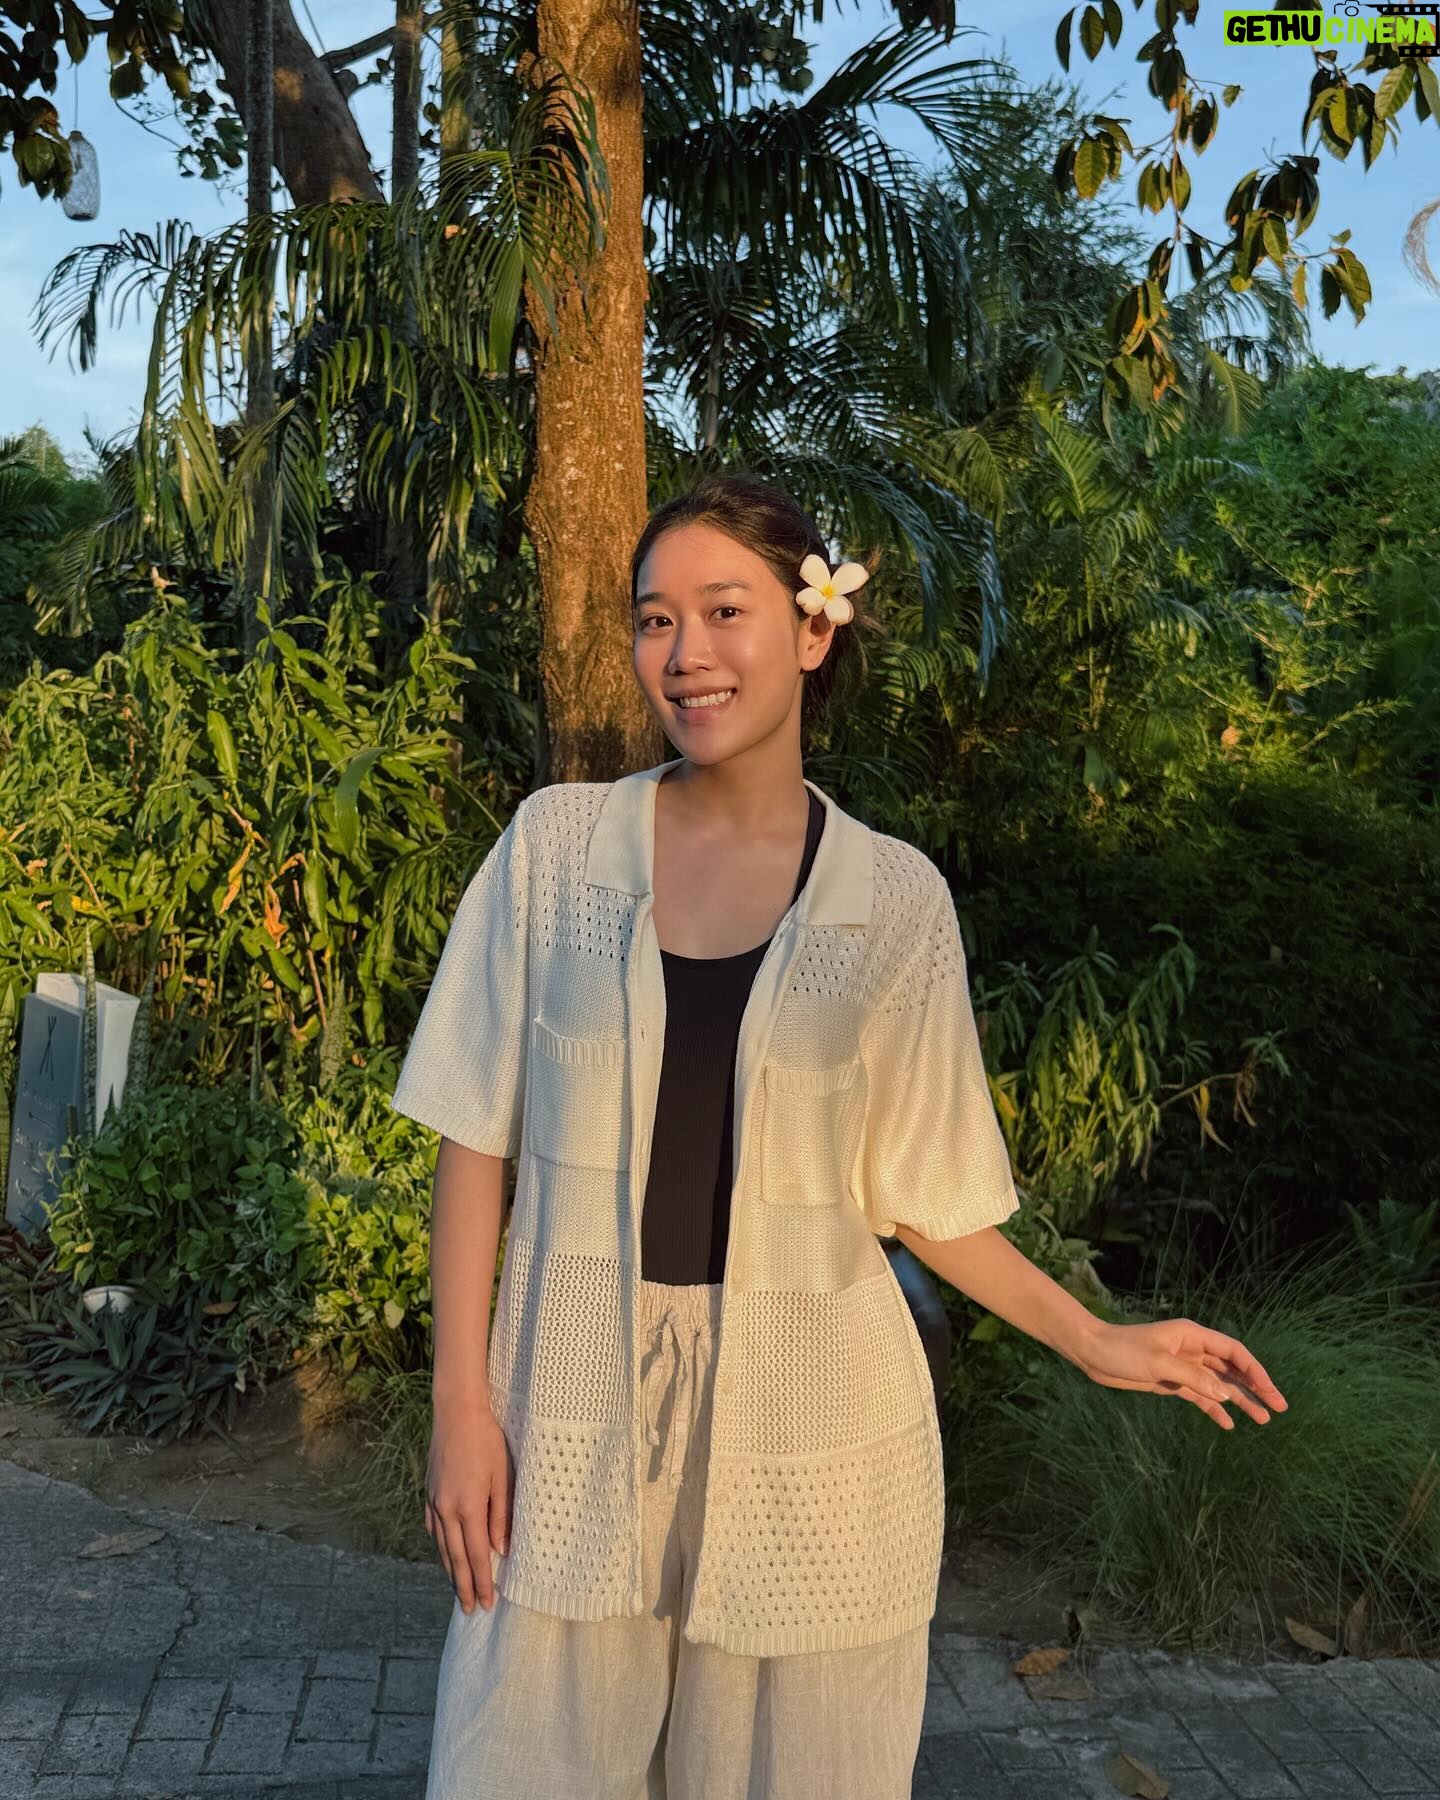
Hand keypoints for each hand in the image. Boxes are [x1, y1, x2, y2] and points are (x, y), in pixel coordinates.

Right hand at [425, 1403, 512, 1612]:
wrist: (456, 1412)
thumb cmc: (486, 1440)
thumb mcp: (503, 1476)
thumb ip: (501, 1514)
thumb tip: (501, 1548)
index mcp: (468, 1507)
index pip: (477, 1555)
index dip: (482, 1581)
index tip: (487, 1602)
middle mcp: (446, 1510)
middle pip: (455, 1558)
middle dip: (464, 1586)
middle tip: (471, 1609)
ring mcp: (434, 1501)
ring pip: (442, 1546)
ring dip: (450, 1570)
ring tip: (458, 1589)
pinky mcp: (429, 1492)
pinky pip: (433, 1528)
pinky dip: (440, 1545)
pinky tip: (445, 1551)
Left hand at [1079, 1317, 1288, 1430]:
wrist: (1092, 1353)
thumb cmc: (1123, 1350)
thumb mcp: (1159, 1363)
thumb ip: (1194, 1379)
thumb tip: (1228, 1394)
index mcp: (1193, 1335)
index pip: (1234, 1352)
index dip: (1255, 1371)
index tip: (1270, 1391)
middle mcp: (1193, 1349)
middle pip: (1232, 1369)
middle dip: (1256, 1387)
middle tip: (1279, 1408)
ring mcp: (1184, 1366)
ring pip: (1219, 1384)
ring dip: (1240, 1400)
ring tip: (1263, 1420)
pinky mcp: (1172, 1382)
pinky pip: (1201, 1396)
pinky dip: (1215, 1408)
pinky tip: (1228, 1424)